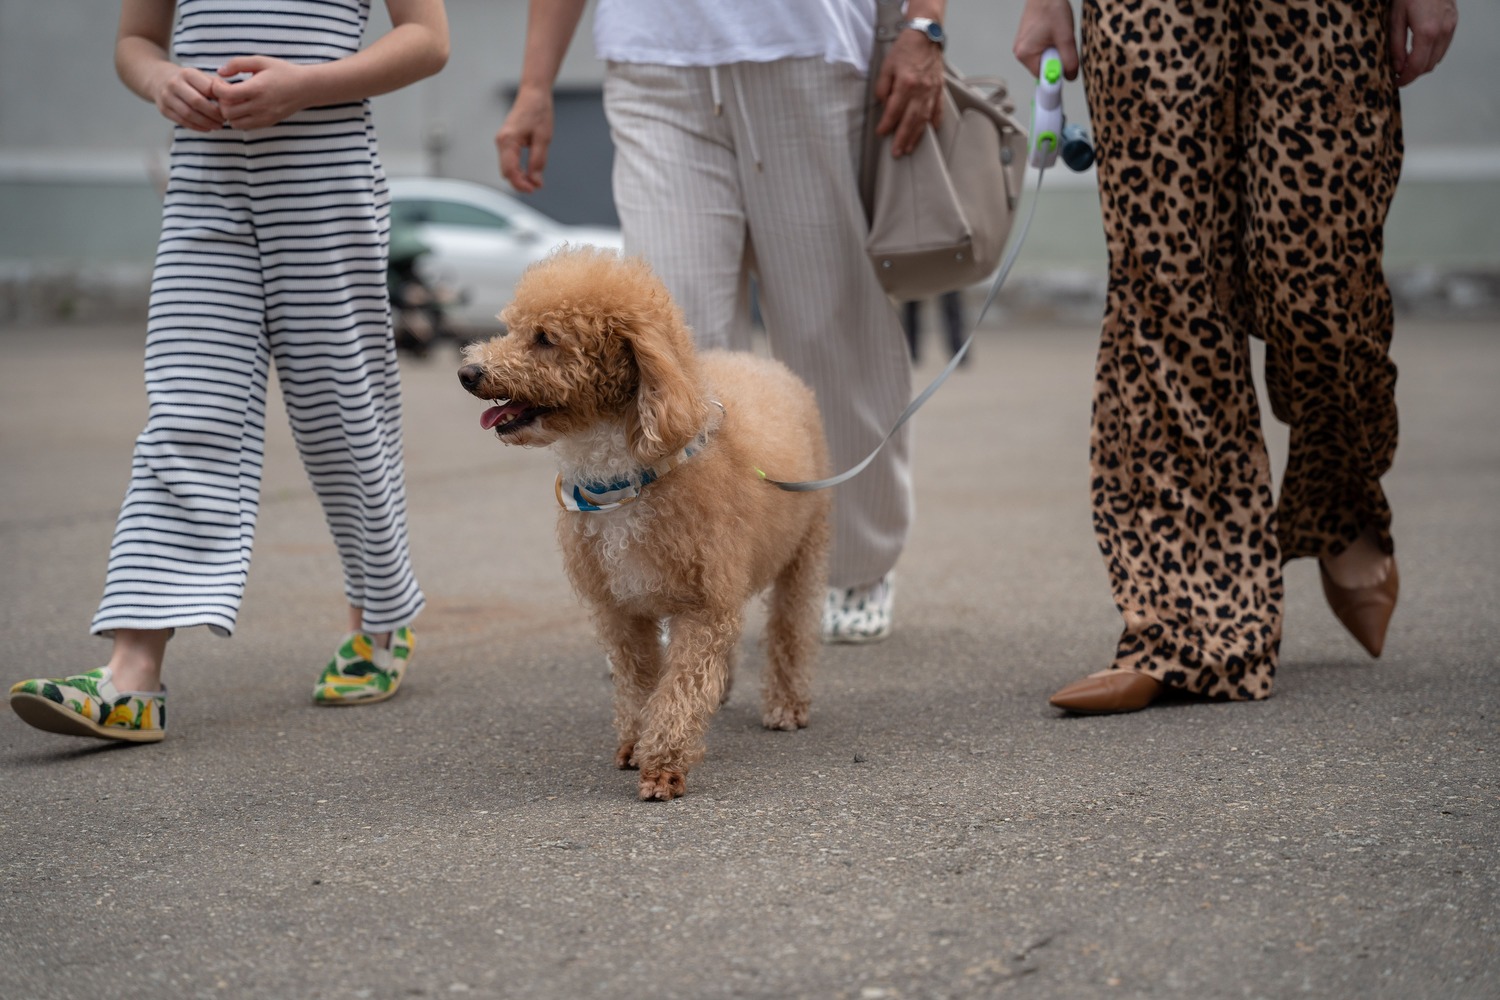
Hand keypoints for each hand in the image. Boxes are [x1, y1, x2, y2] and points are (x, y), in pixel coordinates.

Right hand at [152, 65, 225, 131]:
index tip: (230, 107)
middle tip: (225, 120)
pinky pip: (182, 121)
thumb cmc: (187, 80)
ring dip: (206, 123)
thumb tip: (236, 96)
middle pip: (197, 102)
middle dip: (214, 114)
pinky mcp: (164, 110)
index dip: (220, 100)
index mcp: (187, 73)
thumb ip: (217, 85)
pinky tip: (207, 128)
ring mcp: (167, 97)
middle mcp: (174, 84)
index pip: (207, 88)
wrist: (158, 78)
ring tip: (218, 125)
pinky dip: (197, 127)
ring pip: (189, 114)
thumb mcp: (200, 76)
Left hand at [212, 56, 313, 129]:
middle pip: (227, 112)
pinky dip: (239, 119)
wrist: (306, 88)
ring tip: (234, 101)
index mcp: (257, 88)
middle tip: (225, 91)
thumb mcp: (261, 60)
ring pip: (234, 123)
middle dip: (221, 101)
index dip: (216, 88)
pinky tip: (243, 108)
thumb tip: (220, 72)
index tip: (220, 81)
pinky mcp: (267, 123)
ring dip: (229, 113)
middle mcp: (260, 106)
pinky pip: (245, 127)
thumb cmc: (283, 72)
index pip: (226, 95)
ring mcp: (264, 117)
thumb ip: (237, 63)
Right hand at [496, 86, 554, 192]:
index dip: (521, 184)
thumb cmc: (539, 112)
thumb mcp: (543, 139)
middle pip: (506, 172)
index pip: (510, 171)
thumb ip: (538, 161)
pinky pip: (509, 160)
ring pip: (507, 167)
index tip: (534, 189)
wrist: (533, 94)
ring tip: (535, 180)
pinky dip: (518, 169)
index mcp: (508, 141)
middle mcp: (501, 142)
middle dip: (520, 182)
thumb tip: (536, 182)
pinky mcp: (506, 141)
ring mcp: (502, 141)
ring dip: (519, 177)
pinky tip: (530, 171)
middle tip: (537, 187)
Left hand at [875, 29, 945, 157]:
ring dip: (916, 136)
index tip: (881, 133)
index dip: (887, 124)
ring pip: (924, 118)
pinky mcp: (939, 89)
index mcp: (906, 83)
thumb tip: (884, 105)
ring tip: (909, 148)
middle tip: (897, 152)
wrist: (926, 36)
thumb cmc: (905, 50)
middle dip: (903, 138)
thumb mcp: (887, 66)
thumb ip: (883, 87)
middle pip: (910, 119)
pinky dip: (934, 122)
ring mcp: (932, 91)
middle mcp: (920, 90)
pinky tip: (931, 131)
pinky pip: (938, 109)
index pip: (894, 110)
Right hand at [1012, 0, 1078, 79]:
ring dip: (1055, 51)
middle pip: (1043, 69)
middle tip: (1061, 42)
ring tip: (1056, 34)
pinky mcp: (1027, 41)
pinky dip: (1051, 46)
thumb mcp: (1066, 37)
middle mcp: (1020, 52)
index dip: (1057, 73)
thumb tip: (1070, 77)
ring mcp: (1022, 46)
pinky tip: (1053, 33)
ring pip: (1044, 59)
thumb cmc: (1051, 9)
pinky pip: (1042, 52)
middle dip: (1057, 59)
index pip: (1043, 77)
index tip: (1065, 66)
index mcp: (1025, 54)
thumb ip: (1069, 60)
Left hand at [1389, 0, 1456, 86]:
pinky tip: (1418, 52)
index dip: (1405, 79)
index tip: (1396, 83)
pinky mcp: (1453, 23)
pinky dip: (1431, 54)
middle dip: (1413, 73)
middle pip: (1428, 65)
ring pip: (1437, 58)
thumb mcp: (1395, 19)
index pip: (1417, 66)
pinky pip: (1443, 47)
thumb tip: (1397, 67)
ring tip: (1406, 64)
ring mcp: (1451, 27)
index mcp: (1427, 32)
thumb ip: (1396, 46)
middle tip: (1398, 74)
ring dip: (1422, 65)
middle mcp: (1443, 32)